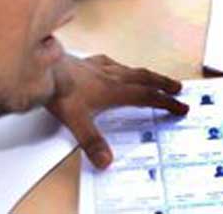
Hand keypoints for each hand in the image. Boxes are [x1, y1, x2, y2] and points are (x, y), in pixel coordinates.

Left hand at [46, 54, 188, 168]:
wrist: (42, 66)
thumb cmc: (59, 90)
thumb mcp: (77, 121)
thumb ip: (92, 142)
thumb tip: (106, 160)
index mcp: (114, 90)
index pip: (147, 97)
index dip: (166, 102)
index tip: (181, 106)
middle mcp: (111, 76)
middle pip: (144, 79)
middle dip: (163, 84)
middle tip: (177, 88)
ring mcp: (99, 67)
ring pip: (130, 69)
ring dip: (145, 74)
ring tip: (153, 76)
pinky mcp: (86, 62)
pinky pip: (109, 62)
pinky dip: (118, 66)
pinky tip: (114, 65)